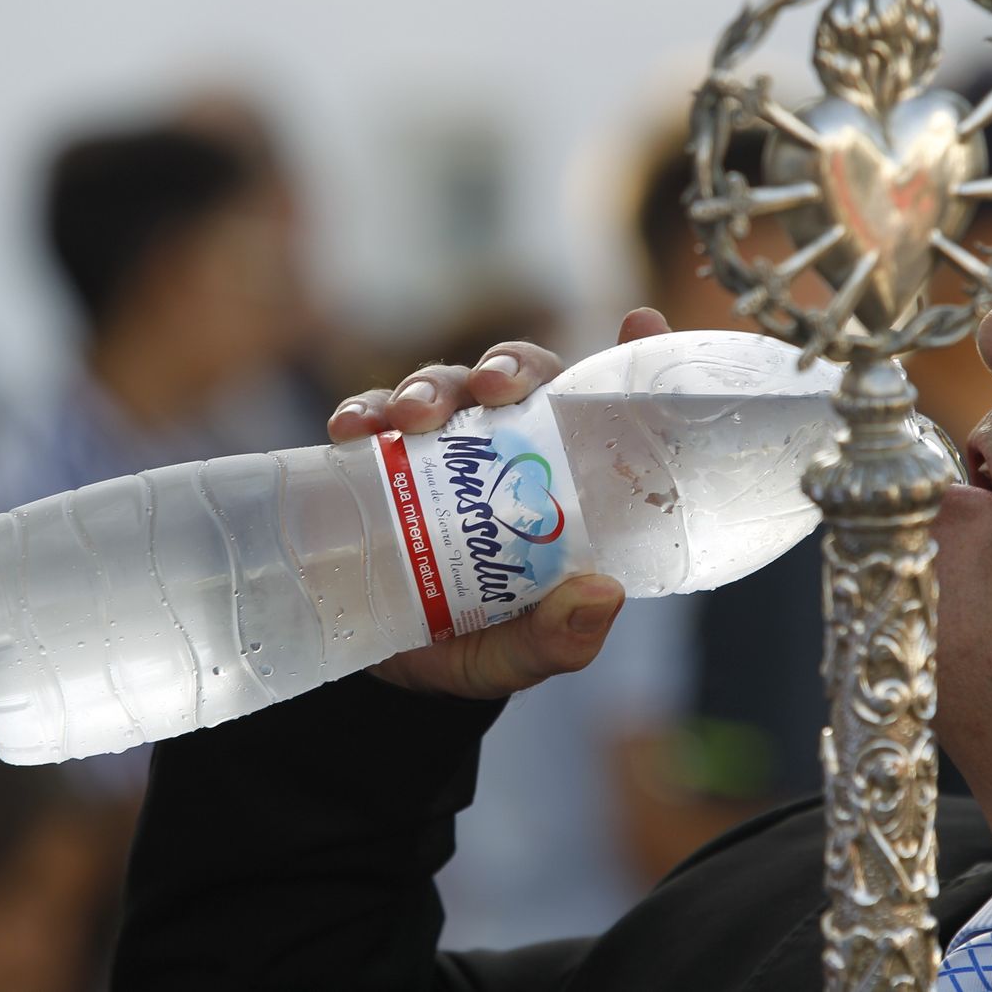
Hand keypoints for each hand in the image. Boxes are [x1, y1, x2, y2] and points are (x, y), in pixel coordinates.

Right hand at [327, 307, 672, 699]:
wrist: (390, 670)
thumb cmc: (479, 646)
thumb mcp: (522, 654)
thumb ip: (562, 637)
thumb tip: (601, 593)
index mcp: (561, 481)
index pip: (600, 408)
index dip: (627, 358)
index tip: (639, 321)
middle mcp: (505, 448)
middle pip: (517, 378)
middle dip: (505, 366)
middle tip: (492, 387)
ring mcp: (440, 448)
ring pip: (444, 386)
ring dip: (428, 388)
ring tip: (409, 418)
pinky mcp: (378, 459)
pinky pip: (370, 419)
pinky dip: (362, 413)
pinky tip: (351, 429)